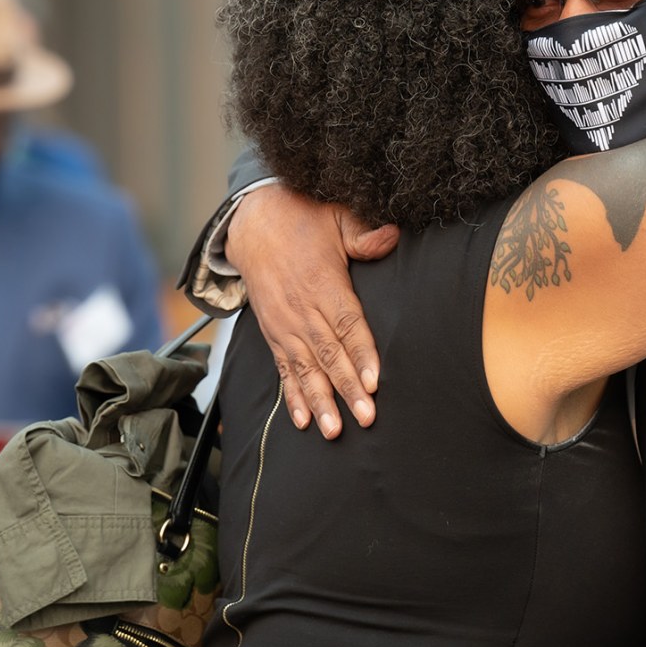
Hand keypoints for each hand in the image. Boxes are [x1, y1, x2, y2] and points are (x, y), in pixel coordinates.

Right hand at [227, 185, 399, 436]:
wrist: (252, 221)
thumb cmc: (302, 218)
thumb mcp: (335, 215)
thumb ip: (363, 232)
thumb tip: (393, 236)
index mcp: (323, 282)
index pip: (347, 324)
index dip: (361, 354)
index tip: (374, 381)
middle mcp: (302, 309)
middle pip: (329, 354)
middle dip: (348, 388)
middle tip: (365, 417)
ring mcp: (285, 325)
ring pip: (306, 369)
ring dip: (321, 401)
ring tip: (334, 431)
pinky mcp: (273, 333)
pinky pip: (283, 369)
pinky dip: (293, 396)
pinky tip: (303, 421)